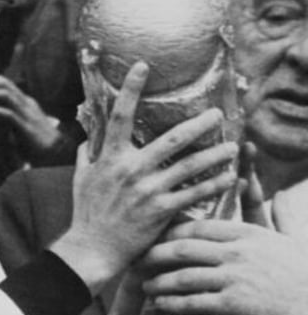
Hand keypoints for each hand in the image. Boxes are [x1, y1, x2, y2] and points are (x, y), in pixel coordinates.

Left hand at [0, 75, 62, 153]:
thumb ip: (3, 121)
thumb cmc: (36, 147)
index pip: (4, 83)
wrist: (58, 160)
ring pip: (3, 94)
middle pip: (3, 83)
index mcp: (25, 103)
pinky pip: (7, 113)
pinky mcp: (27, 128)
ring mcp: (28, 114)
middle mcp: (27, 104)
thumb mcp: (17, 130)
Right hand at [51, 62, 237, 293]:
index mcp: (110, 156)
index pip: (120, 115)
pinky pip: (193, 194)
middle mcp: (131, 169)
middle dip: (198, 124)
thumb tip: (89, 136)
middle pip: (171, 139)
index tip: (142, 66)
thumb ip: (86, 153)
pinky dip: (213, 185)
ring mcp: (148, 190)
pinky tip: (229, 178)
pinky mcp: (161, 211)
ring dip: (214, 155)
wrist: (93, 247)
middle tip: (217, 113)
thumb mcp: (81, 177)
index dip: (131, 89)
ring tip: (233, 147)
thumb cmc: (86, 211)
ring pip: (189, 166)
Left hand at [141, 216, 307, 314]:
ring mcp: (235, 277)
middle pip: (184, 247)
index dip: (173, 231)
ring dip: (160, 281)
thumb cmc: (306, 273)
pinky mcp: (235, 304)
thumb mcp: (290, 238)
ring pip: (184, 275)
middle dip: (156, 253)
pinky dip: (174, 302)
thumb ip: (276, 214)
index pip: (199, 226)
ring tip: (145, 284)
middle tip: (139, 257)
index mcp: (246, 233)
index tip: (156, 235)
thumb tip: (275, 192)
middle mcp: (237, 252)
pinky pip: (195, 301)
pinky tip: (161, 303)